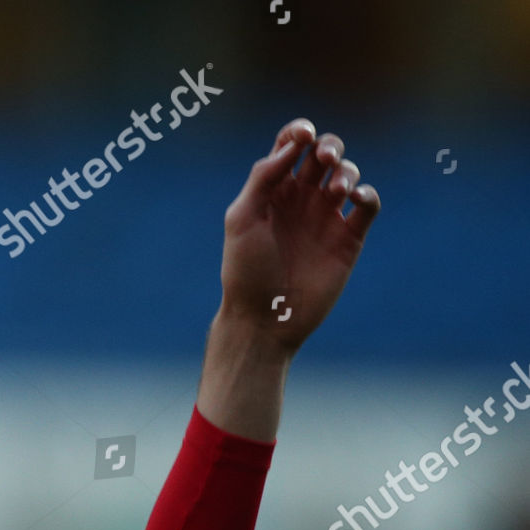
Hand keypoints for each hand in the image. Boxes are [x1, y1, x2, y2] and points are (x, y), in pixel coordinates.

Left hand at [218, 118, 380, 351]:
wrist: (265, 317)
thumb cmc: (245, 270)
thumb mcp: (242, 219)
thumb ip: (263, 178)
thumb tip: (292, 147)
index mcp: (272, 190)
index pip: (290, 146)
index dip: (300, 132)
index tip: (304, 136)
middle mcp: (301, 199)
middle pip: (324, 153)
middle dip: (329, 147)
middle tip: (325, 160)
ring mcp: (326, 217)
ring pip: (347, 175)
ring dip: (346, 172)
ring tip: (335, 192)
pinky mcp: (348, 238)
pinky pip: (367, 205)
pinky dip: (367, 194)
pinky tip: (355, 200)